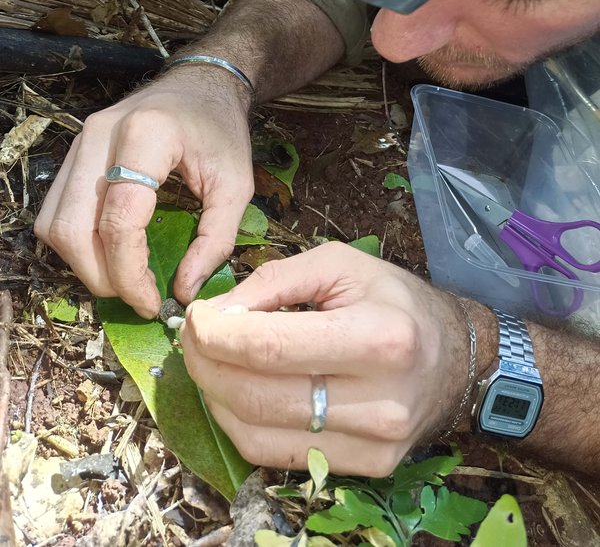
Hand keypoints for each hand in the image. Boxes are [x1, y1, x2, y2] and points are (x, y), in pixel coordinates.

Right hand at [34, 70, 253, 317]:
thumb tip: (184, 290)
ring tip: (124, 278)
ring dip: (83, 264)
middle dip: (102, 276)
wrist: (201, 83)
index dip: (130, 273)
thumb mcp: (236, 184)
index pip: (119, 220)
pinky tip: (109, 253)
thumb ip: (216, 239)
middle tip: (139, 296)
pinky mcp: (74, 151)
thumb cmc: (221, 129)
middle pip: (74, 228)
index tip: (155, 301)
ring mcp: (80, 140)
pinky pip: (55, 210)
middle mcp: (100, 135)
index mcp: (145, 136)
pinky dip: (76, 243)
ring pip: (55, 223)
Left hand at [179, 242, 469, 476]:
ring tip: (208, 362)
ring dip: (215, 396)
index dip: (216, 335)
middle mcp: (380, 401)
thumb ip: (274, 281)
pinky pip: (276, 456)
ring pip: (258, 435)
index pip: (270, 348)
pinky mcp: (367, 468)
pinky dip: (240, 424)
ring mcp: (373, 445)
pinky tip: (234, 393)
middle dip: (205, 364)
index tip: (193, 317)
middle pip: (257, 396)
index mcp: (378, 338)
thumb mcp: (340, 265)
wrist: (455, 357)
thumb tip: (215, 313)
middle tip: (191, 336)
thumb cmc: (395, 300)